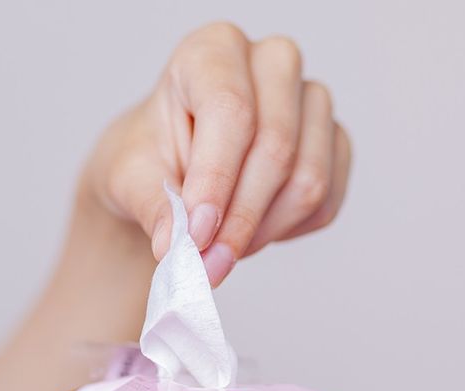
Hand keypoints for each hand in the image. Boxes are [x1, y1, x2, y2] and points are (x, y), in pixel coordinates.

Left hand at [82, 22, 350, 285]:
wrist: (168, 172)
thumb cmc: (148, 160)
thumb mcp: (130, 179)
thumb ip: (153, 207)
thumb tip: (176, 245)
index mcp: (213, 51)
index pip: (231, 110)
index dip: (215, 179)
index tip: (196, 234)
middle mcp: (272, 63)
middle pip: (277, 147)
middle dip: (240, 219)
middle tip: (207, 264)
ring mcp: (311, 102)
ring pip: (308, 181)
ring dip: (262, 232)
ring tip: (220, 249)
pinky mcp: (334, 143)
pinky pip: (325, 203)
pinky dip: (284, 233)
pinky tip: (249, 232)